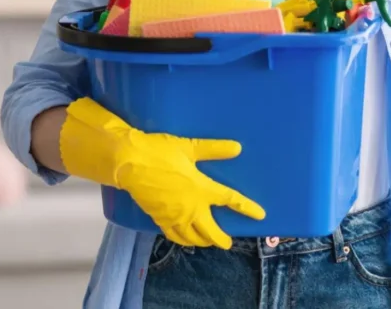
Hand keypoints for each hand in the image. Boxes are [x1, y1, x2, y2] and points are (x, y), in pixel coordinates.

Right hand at [59, 97, 263, 247]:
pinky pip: (174, 235)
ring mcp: (174, 216)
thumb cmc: (160, 152)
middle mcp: (191, 207)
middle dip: (220, 239)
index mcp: (202, 189)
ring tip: (208, 242)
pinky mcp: (159, 218)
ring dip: (202, 241)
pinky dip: (182, 239)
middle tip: (227, 243)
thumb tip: (237, 148)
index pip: (230, 200)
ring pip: (192, 237)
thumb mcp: (190, 147)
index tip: (260, 216)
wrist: (130, 163)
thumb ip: (214, 149)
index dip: (247, 208)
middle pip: (210, 231)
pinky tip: (184, 238)